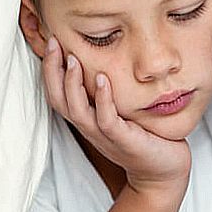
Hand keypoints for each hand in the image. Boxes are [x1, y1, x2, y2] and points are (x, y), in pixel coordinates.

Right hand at [42, 36, 191, 203]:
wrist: (162, 170)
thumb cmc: (143, 136)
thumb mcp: (120, 110)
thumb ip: (108, 92)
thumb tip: (105, 59)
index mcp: (86, 118)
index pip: (57, 93)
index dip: (49, 69)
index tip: (51, 41)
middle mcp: (90, 127)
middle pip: (58, 100)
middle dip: (52, 71)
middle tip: (52, 43)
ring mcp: (104, 135)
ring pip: (77, 111)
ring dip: (72, 83)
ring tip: (72, 58)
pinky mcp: (123, 140)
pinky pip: (106, 120)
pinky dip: (102, 99)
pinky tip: (102, 79)